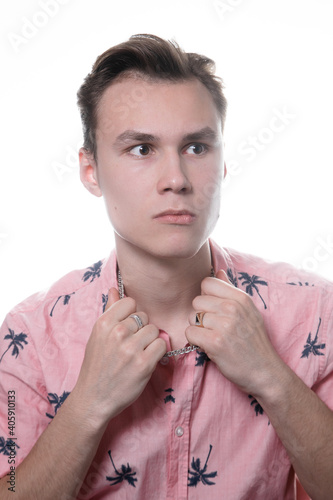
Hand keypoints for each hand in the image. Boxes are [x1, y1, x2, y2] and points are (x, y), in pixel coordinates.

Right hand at [72, 288, 165, 423]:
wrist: (93, 398)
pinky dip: (157, 353)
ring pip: (154, 330)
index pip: (130, 302)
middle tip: (130, 345)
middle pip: (144, 316)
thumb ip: (108, 311)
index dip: (131, 315)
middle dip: (141, 329)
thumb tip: (114, 289)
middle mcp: (117, 332)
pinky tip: (146, 361)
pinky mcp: (144, 364)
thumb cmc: (96, 366)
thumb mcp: (97, 336)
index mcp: (104, 323)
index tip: (127, 328)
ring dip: (150, 341)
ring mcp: (131, 348)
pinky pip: (162, 345)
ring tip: (138, 354)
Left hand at [185, 270, 283, 397]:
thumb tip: (218, 271)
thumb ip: (231, 290)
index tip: (214, 310)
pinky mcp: (215, 342)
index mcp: (241, 298)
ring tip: (214, 337)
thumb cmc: (254, 342)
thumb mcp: (248, 311)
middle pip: (196, 301)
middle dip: (201, 315)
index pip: (207, 283)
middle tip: (215, 328)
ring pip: (191, 317)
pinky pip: (190, 333)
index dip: (206, 297)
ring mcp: (224, 325)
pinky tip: (209, 346)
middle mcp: (232, 308)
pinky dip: (195, 341)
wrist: (266, 372)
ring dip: (198, 329)